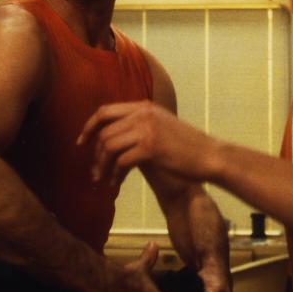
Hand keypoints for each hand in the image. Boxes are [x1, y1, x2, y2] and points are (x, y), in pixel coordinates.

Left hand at [77, 100, 218, 185]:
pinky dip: (114, 175)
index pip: (105, 111)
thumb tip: (113, 138)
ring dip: (102, 166)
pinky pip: (121, 161)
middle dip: (93, 153)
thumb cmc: (187, 147)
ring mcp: (147, 128)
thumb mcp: (161, 128)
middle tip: (93, 170)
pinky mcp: (151, 147)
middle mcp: (143, 114)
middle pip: (103, 131)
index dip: (89, 127)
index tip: (81, 143)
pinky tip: (115, 184)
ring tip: (102, 180)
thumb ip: (139, 127)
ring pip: (109, 146)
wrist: (211, 156)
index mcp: (144, 107)